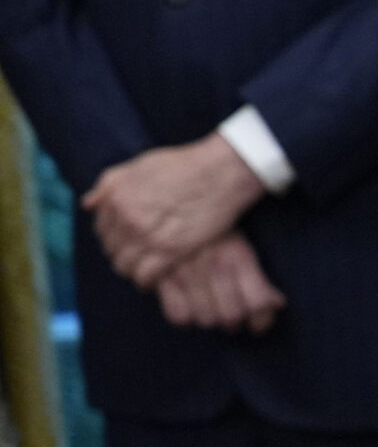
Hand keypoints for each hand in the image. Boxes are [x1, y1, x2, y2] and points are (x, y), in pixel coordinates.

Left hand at [85, 134, 266, 289]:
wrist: (219, 173)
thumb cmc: (183, 165)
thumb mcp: (138, 165)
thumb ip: (109, 184)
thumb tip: (88, 203)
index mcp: (117, 199)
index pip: (102, 229)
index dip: (112, 237)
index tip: (125, 241)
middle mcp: (127, 219)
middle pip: (112, 250)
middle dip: (122, 255)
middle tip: (137, 257)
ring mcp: (147, 237)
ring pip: (125, 266)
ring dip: (132, 270)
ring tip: (144, 269)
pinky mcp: (170, 251)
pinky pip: (146, 276)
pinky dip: (146, 280)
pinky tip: (154, 279)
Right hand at [155, 233, 285, 333]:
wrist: (169, 202)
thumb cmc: (212, 226)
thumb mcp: (240, 243)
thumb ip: (258, 277)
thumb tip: (277, 303)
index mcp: (238, 256)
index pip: (257, 304)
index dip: (262, 319)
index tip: (259, 322)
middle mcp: (214, 267)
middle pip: (232, 317)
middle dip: (235, 321)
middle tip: (232, 315)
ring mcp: (186, 272)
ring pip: (206, 320)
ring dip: (212, 319)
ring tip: (211, 309)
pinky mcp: (161, 276)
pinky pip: (178, 315)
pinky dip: (185, 317)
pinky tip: (188, 306)